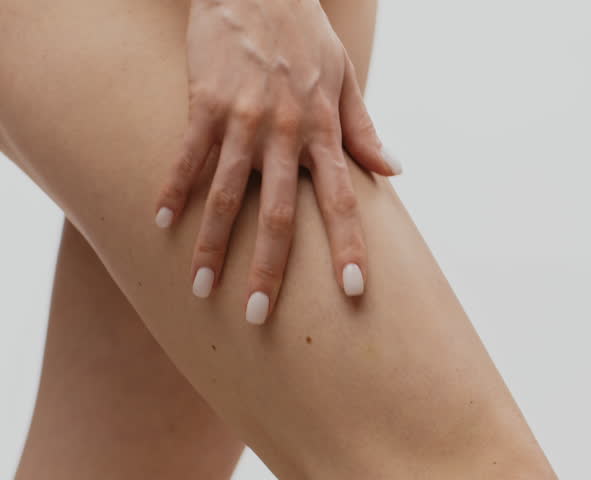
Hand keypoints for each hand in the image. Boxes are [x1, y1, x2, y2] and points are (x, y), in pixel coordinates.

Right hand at [154, 0, 400, 324]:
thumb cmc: (306, 35)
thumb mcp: (345, 78)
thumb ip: (363, 129)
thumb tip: (394, 170)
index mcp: (324, 131)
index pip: (343, 200)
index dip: (349, 247)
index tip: (355, 290)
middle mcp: (286, 133)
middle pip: (279, 214)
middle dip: (269, 268)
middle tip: (259, 317)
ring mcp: (244, 120)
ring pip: (228, 194)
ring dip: (212, 245)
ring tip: (199, 288)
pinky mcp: (206, 103)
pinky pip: (188, 154)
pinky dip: (174, 189)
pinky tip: (160, 222)